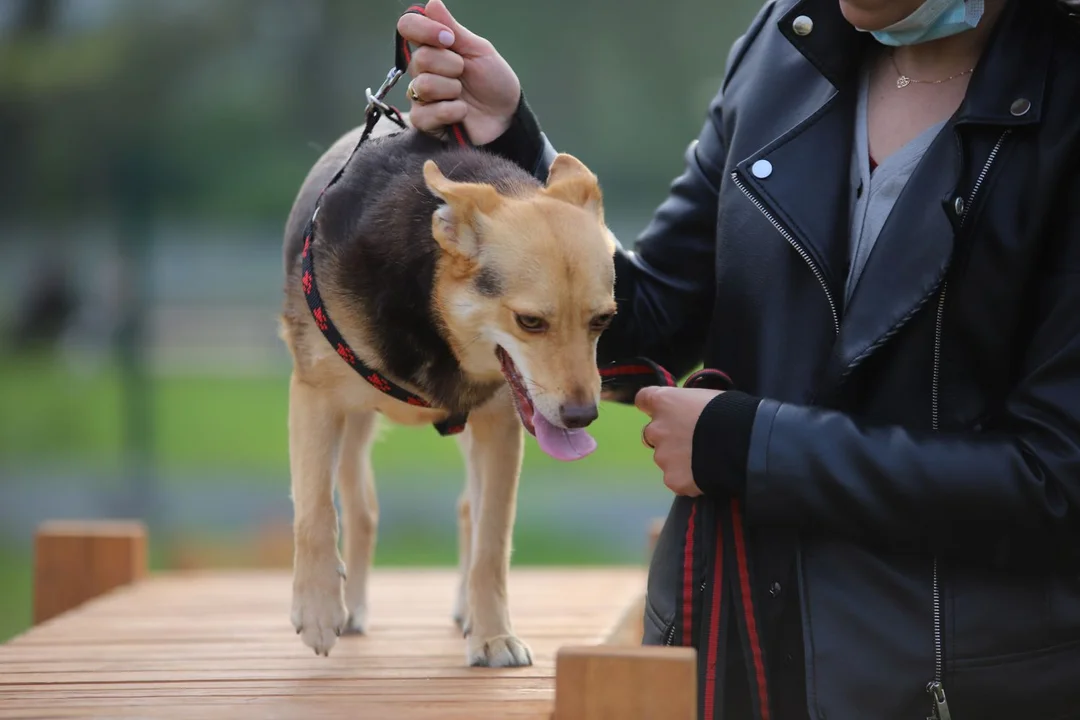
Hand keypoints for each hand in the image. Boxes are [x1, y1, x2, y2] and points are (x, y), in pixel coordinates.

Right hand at [396, 0, 521, 144]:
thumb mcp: (478, 51)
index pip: (408, 27)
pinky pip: (426, 113)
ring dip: (452, 89)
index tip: (448, 38)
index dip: (424, 30)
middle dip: (451, 65)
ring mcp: (420, 96)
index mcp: (432, 47)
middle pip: (420, 58)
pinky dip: (452, 111)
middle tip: (464, 73)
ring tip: (463, 95)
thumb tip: (432, 3)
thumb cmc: (493, 81)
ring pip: (423, 85)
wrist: (507, 116)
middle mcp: (422, 70)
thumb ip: (454, 30)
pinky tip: (462, 112)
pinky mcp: (424, 121)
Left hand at [636, 387, 722, 496]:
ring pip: (665, 458)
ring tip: (704, 459)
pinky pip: (676, 479)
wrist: (744, 444)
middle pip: (652, 432)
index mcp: (664, 402)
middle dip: (668, 436)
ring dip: (678, 459)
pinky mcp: (672, 479)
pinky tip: (706, 474)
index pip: (643, 399)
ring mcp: (662, 456)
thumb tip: (689, 411)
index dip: (652, 406)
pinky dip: (688, 478)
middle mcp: (656, 428)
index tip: (662, 410)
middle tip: (691, 440)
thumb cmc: (731, 412)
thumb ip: (688, 405)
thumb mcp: (706, 397)